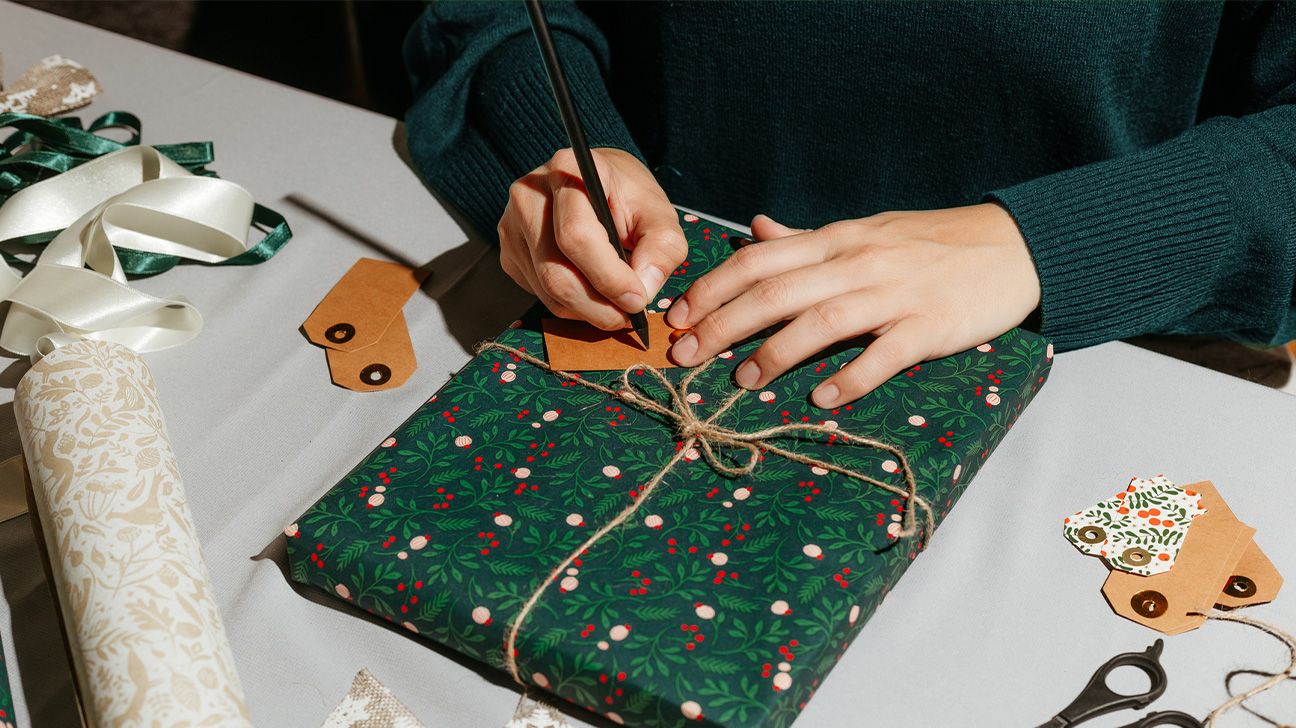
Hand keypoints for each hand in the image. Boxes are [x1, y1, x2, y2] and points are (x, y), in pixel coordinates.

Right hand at [498, 148, 686, 329]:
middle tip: (629, 316)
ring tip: (616, 306)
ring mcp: (512, 225)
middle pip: (556, 271)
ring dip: (586, 310)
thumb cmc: (626, 196)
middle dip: (597, 306)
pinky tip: (592, 293)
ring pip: (547, 290)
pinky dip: (570, 306)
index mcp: (568, 171)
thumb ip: (662, 249)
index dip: (608, 276)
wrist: (596, 184)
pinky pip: (539, 293)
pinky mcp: (510, 252)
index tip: (637, 299)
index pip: (577, 235)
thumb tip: (643, 289)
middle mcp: (530, 195)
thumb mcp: (659, 214)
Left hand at [666, 204, 1040, 406]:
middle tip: (685, 357)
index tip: (677, 318)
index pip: (757, 260)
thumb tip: (756, 230)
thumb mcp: (866, 231)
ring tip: (742, 381)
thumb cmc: (934, 242)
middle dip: (721, 325)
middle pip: (774, 292)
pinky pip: (884, 353)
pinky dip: (850, 377)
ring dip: (774, 353)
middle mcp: (858, 262)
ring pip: (820, 321)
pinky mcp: (931, 324)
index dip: (711, 289)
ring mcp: (895, 293)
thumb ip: (807, 239)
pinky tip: (822, 398)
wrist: (1016, 245)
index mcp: (837, 240)